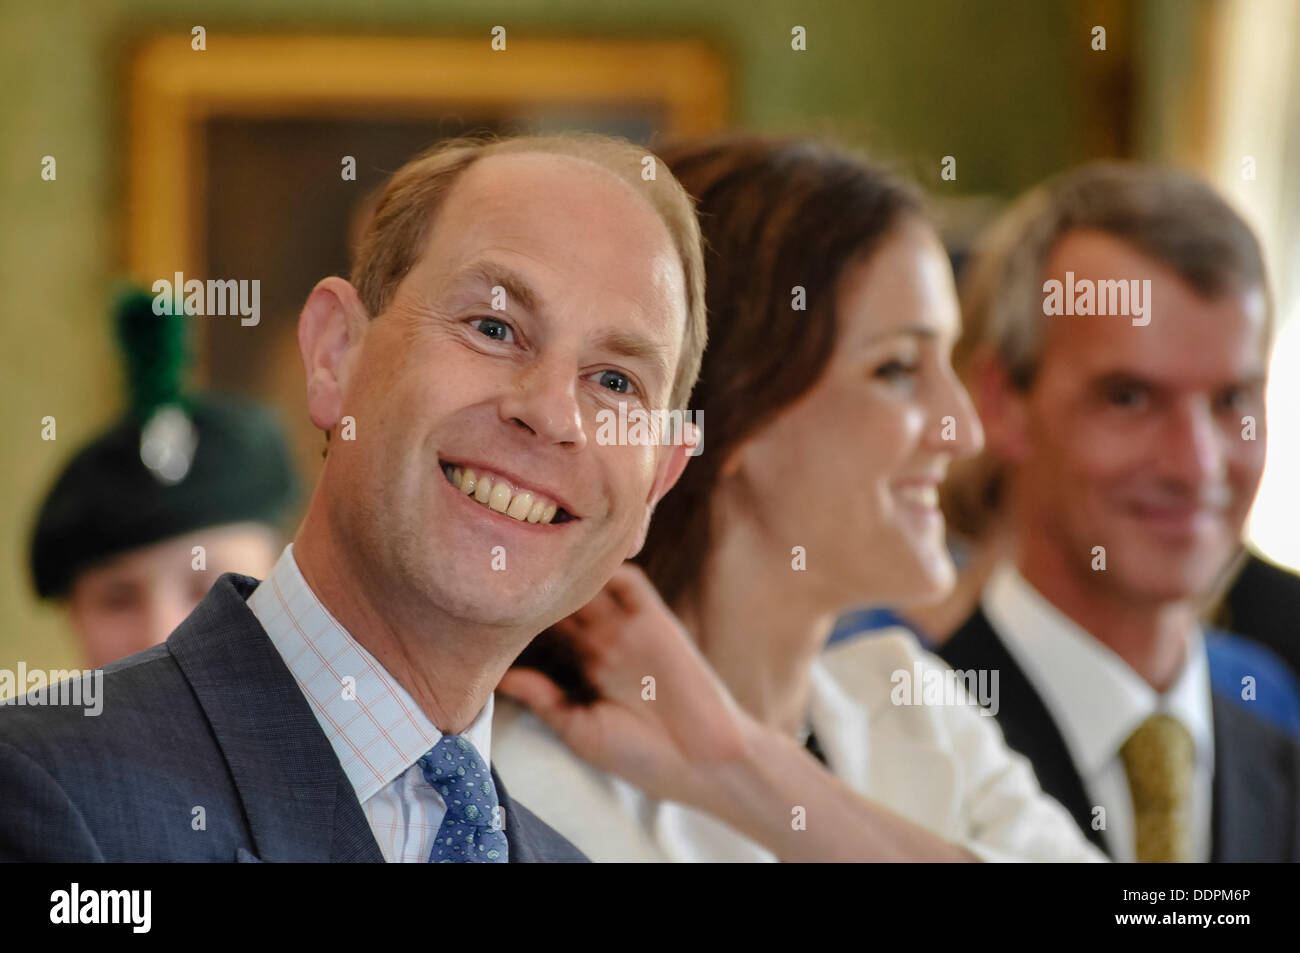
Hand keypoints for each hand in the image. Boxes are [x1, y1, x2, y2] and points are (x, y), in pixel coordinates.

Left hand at [499, 563, 756, 809]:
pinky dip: (605, 568)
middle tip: (494, 570)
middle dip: (531, 585)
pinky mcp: (654, 620)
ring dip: (563, 572)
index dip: (512, 617)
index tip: (476, 607)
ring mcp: (626, 628)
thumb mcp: (580, 730)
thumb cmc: (641, 755)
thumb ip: (543, 698)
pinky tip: (578, 564)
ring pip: (588, 584)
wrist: (704, 760)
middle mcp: (600, 641)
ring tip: (529, 560)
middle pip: (558, 600)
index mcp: (580, 668)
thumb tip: (496, 674)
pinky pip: (628, 583)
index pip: (538, 630)